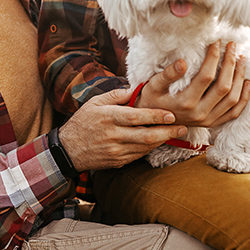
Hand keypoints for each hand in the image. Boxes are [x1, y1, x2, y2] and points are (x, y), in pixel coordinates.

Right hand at [58, 88, 187, 170]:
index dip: (156, 116)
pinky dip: (151, 148)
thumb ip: (116, 95)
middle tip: (182, 128)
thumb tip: (135, 89)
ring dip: (162, 141)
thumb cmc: (82, 122)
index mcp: (108, 117)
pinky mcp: (118, 161)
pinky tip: (159, 141)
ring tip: (176, 133)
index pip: (136, 117)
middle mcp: (113, 135)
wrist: (68, 149)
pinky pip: (139, 155)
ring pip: (145, 147)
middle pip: (146, 136)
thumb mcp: (94, 102)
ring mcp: (116, 150)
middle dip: (167, 132)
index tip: (171, 114)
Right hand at [135, 42, 249, 126]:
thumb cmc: (151, 101)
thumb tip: (183, 61)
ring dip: (240, 78)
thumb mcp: (153, 86)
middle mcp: (200, 113)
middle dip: (230, 63)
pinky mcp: (213, 123)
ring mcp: (208, 120)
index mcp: (185, 102)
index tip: (217, 42)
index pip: (206, 76)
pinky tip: (247, 83)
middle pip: (224, 87)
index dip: (214, 57)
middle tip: (233, 46)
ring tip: (241, 60)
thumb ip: (168, 74)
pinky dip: (244, 98)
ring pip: (233, 99)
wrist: (152, 124)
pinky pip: (234, 112)